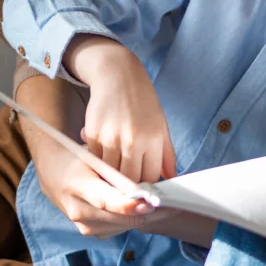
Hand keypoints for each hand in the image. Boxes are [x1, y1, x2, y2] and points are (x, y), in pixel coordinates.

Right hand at [35, 139, 163, 237]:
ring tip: (166, 205)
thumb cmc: (78, 158)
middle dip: (147, 212)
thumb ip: (117, 166)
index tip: (151, 203)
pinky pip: (119, 228)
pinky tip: (146, 208)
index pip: (107, 201)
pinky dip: (133, 219)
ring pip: (123, 226)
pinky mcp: (90, 232)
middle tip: (172, 203)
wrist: (52, 173)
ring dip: (144, 216)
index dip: (130, 205)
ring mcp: (83, 225)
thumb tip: (145, 176)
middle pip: (119, 218)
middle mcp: (78, 210)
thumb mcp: (94, 153)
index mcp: (78, 185)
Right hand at [66, 34, 177, 183]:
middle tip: (129, 187)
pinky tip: (104, 160)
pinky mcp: (94, 135)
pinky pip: (96, 161)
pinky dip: (100, 165)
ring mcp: (111, 138)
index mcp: (153, 138)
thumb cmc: (143, 101)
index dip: (147, 186)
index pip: (151, 177)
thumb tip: (172, 177)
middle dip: (130, 187)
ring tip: (116, 175)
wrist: (117, 76)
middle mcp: (133, 140)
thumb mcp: (161, 124)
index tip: (145, 189)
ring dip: (113, 177)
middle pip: (130, 180)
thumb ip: (166, 154)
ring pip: (111, 173)